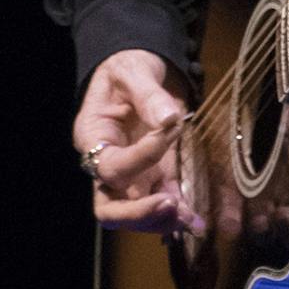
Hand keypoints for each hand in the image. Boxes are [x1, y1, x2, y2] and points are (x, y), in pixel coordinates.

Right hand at [74, 49, 201, 233]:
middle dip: (138, 213)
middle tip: (171, 206)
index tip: (172, 128)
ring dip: (161, 219)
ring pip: (135, 211)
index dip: (141, 156)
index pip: (111, 165)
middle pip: (110, 206)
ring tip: (190, 220)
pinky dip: (177, 211)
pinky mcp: (153, 173)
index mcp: (92, 138)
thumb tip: (168, 119)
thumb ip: (148, 95)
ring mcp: (130, 173)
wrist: (138, 69)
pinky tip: (196, 221)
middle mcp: (106, 163)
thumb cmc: (128, 67)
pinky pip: (160, 198)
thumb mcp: (134, 71)